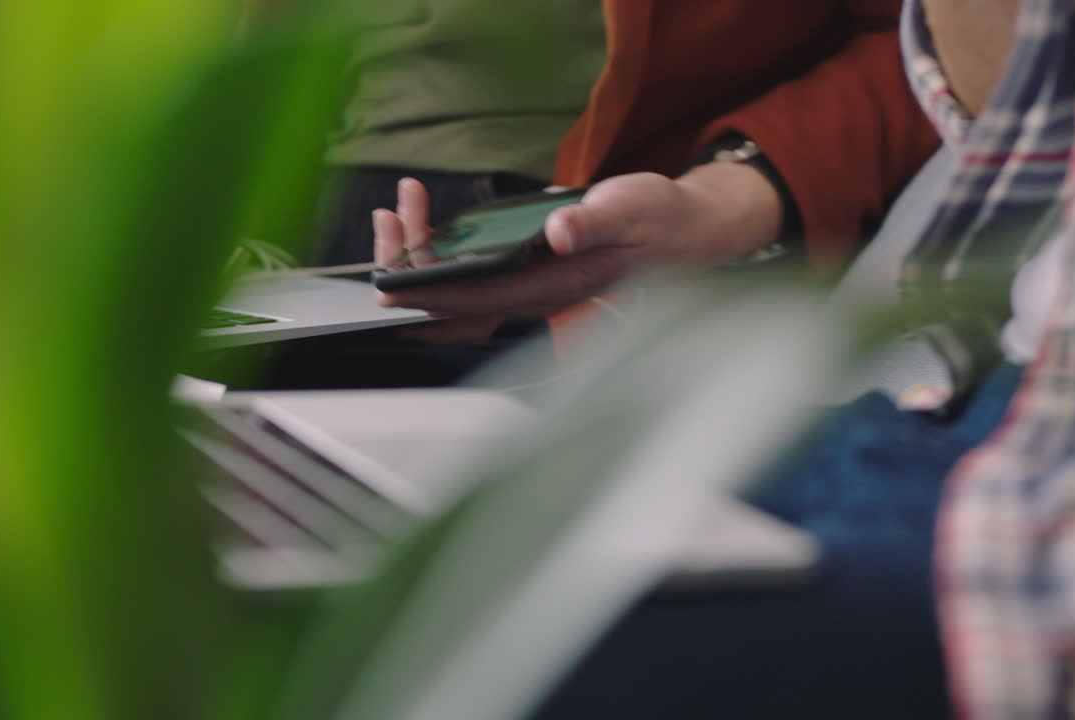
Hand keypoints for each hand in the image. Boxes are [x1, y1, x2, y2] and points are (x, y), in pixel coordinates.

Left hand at [374, 163, 781, 329]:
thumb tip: (558, 233)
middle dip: (410, 263)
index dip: (426, 290)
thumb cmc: (660, 221)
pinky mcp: (532, 276)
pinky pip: (475, 276)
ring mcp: (531, 289)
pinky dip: (445, 252)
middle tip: (387, 220)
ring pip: (461, 289)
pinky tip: (432, 225)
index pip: (473, 298)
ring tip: (399, 211)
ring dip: (422, 254)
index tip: (387, 277)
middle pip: (455, 300)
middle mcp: (535, 296)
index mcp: (551, 285)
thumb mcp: (631, 207)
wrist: (688, 232)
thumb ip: (594, 221)